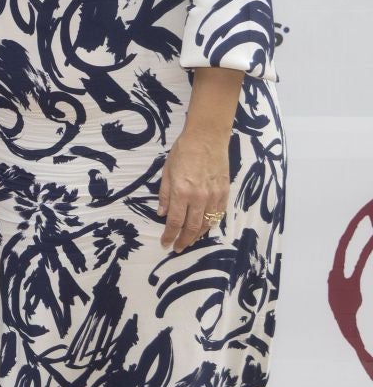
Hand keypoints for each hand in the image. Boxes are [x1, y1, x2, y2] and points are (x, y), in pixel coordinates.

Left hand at [158, 128, 229, 251]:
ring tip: (189, 241)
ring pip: (206, 224)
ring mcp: (213, 196)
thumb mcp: (166, 172)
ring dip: (197, 236)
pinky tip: (204, 229)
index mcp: (181, 192)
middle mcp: (198, 197)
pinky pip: (218, 215)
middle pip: (191, 227)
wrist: (207, 138)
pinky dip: (211, 224)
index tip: (166, 243)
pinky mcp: (224, 193)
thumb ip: (164, 194)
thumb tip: (161, 214)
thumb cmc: (182, 152)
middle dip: (183, 240)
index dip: (170, 235)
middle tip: (177, 248)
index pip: (175, 221)